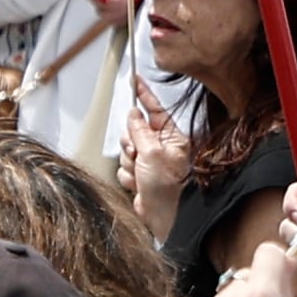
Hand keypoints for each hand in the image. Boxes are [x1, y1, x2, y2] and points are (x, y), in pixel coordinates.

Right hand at [119, 89, 190, 242]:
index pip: (155, 109)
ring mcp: (150, 160)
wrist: (161, 216)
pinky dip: (128, 176)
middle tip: (137, 154)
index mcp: (172, 137)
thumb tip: (133, 114)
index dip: (144, 94)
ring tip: (142, 174)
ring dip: (130, 163)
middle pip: (134, 130)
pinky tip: (140, 185)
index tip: (135, 79)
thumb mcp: (152, 153)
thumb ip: (140, 131)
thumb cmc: (166, 186)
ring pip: (126, 149)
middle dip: (131, 143)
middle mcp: (162, 146)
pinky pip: (123, 167)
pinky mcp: (140, 174)